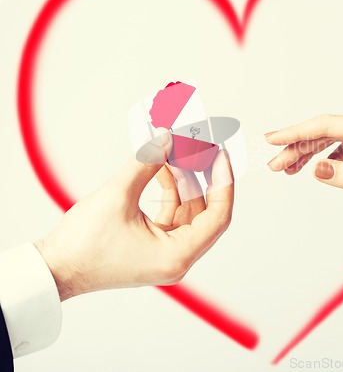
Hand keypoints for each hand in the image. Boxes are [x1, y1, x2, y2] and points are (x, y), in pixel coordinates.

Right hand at [35, 134, 233, 300]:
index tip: (221, 156)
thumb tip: (167, 137)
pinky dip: (171, 191)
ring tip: (176, 152)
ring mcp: (166, 253)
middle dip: (204, 177)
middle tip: (201, 148)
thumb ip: (147, 162)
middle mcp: (176, 258)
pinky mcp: (154, 246)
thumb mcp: (118, 195)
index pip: (217, 217)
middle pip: (205, 212)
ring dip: (185, 181)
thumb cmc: (82, 244)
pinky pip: (172, 214)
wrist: (55, 268)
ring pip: (188, 211)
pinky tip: (163, 168)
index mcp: (176, 256)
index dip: (223, 183)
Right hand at [265, 109, 342, 237]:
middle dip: (299, 146)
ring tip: (288, 168)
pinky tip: (316, 165)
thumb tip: (316, 169)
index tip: (273, 139)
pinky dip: (330, 155)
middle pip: (328, 131)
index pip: (328, 126)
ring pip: (335, 137)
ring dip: (312, 151)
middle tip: (275, 164)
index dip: (296, 132)